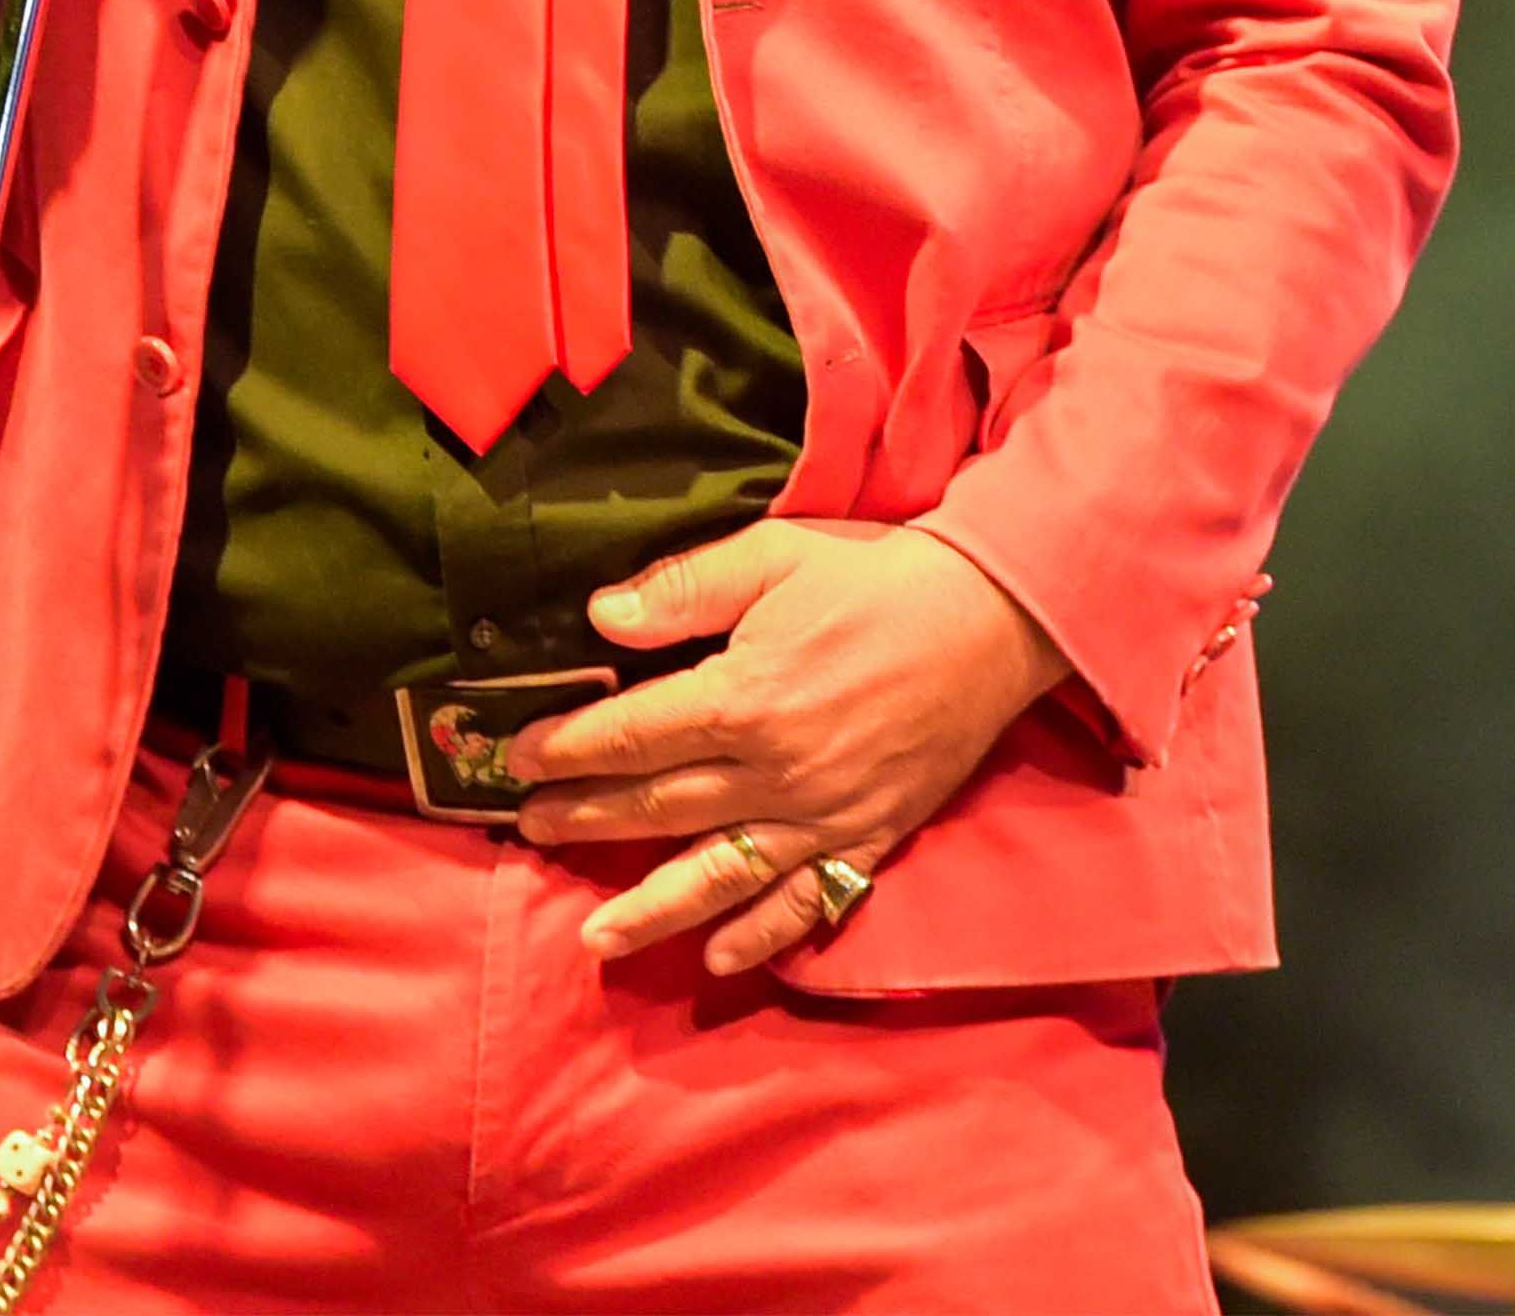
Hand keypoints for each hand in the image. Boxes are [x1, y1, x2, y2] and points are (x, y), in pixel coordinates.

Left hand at [504, 523, 1074, 974]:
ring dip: (652, 909)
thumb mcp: (777, 555)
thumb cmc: (881, 577)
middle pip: (662, 806)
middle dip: (588, 820)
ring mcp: (824, 814)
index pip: (634, 735)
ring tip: (595, 939)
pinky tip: (720, 958)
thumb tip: (600, 616)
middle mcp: (776, 771)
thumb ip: (686, 588)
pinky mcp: (871, 835)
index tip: (518, 758)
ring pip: (720, 875)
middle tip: (531, 832)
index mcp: (746, 698)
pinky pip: (809, 901)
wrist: (996, 616)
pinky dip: (763, 936)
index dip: (569, 748)